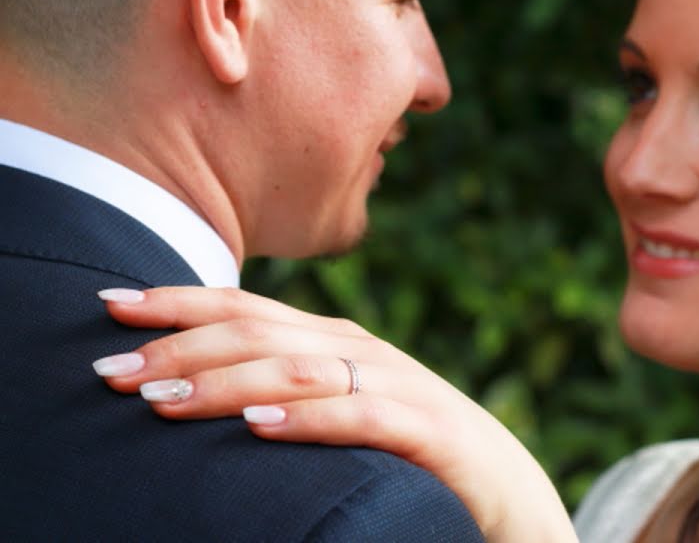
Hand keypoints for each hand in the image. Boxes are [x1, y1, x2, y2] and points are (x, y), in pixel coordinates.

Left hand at [94, 287, 576, 542]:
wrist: (499, 485)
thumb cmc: (405, 443)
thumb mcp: (337, 400)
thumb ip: (284, 382)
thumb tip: (196, 382)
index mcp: (331, 338)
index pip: (244, 307)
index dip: (178, 301)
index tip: (110, 303)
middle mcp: (358, 349)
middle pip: (259, 333)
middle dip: (181, 346)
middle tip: (112, 370)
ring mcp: (394, 384)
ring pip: (297, 370)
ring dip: (225, 383)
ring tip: (163, 399)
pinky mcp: (423, 428)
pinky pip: (358, 417)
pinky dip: (306, 419)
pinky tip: (258, 427)